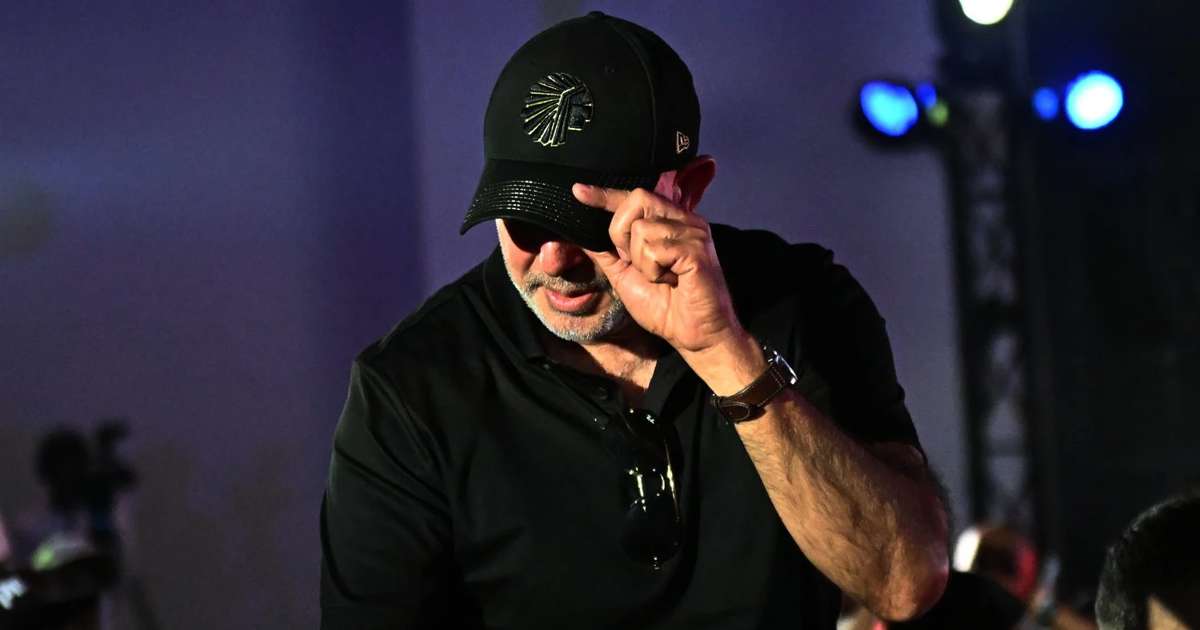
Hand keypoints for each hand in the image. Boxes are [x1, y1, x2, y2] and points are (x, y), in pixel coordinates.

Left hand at [572, 184, 762, 390]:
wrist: (694, 336)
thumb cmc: (666, 309)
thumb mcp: (625, 277)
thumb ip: (607, 254)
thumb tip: (581, 235)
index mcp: (670, 224)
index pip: (634, 198)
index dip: (605, 195)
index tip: (578, 191)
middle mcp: (684, 221)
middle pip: (636, 199)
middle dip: (622, 233)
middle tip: (636, 263)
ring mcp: (693, 232)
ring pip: (642, 228)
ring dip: (640, 261)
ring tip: (661, 278)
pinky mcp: (696, 249)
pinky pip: (654, 248)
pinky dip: (653, 271)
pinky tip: (670, 281)